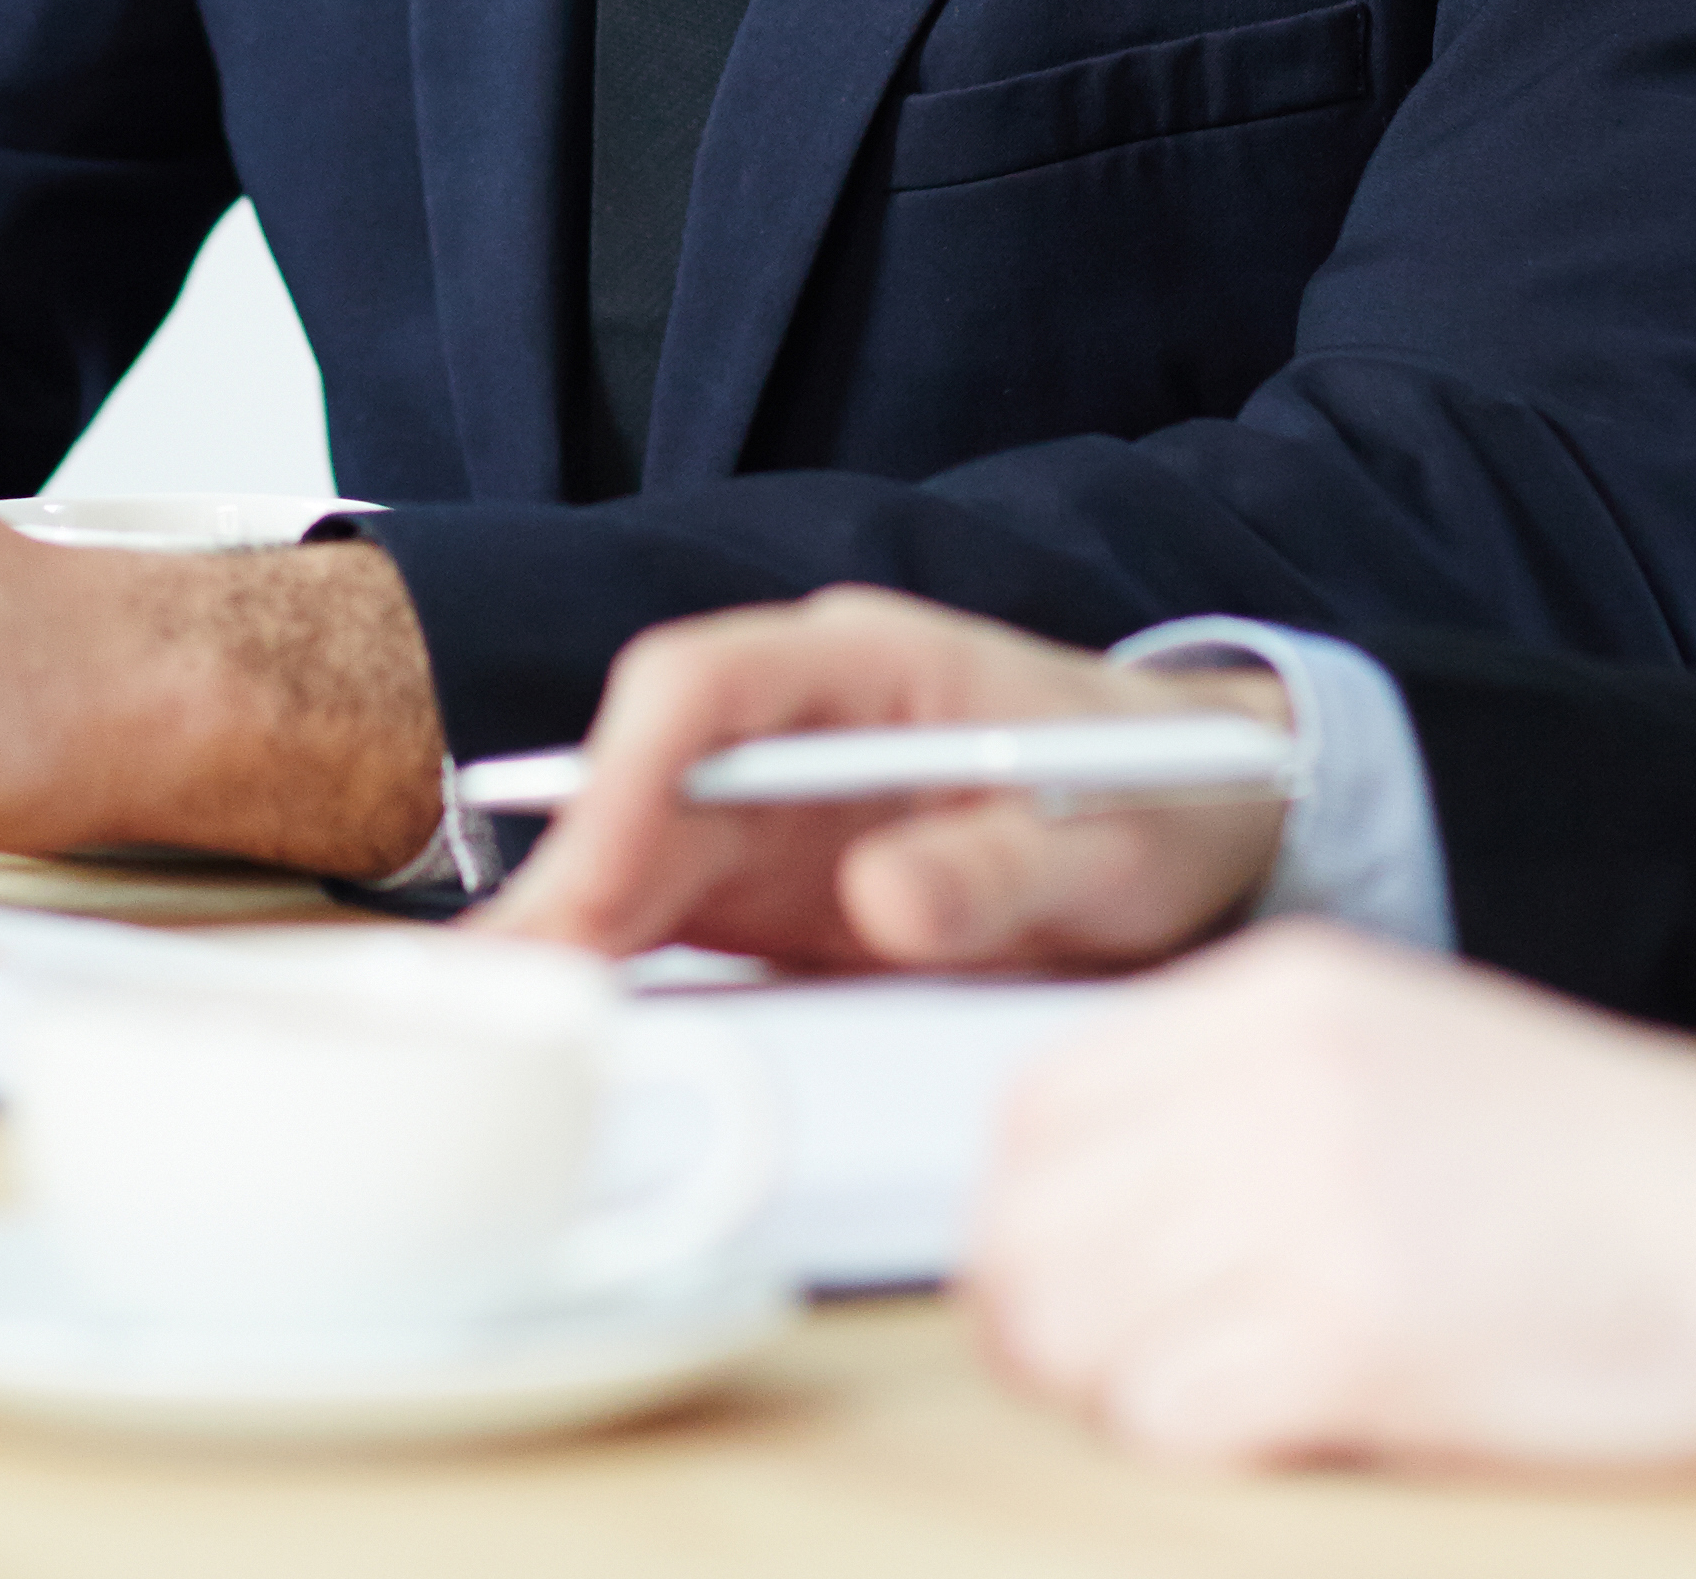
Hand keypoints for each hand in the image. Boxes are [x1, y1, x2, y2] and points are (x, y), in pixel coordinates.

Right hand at [471, 586, 1291, 972]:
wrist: (1206, 812)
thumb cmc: (1155, 797)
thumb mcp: (1106, 838)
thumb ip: (996, 866)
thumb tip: (882, 902)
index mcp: (861, 663)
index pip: (699, 687)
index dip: (628, 776)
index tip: (596, 879)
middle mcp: (789, 721)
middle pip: (638, 783)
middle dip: (566, 884)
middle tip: (501, 998)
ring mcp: (772, 802)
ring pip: (632, 854)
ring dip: (566, 937)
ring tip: (489, 1031)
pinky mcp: (773, 880)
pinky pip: (667, 915)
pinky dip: (610, 968)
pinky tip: (552, 1029)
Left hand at [966, 923, 1695, 1471]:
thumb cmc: (1633, 1178)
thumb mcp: (1413, 1055)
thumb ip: (1249, 1095)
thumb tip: (1091, 1206)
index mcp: (1279, 994)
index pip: (1034, 1107)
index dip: (1028, 1217)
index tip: (1071, 1282)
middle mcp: (1270, 1077)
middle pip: (1027, 1223)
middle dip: (1048, 1321)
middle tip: (1128, 1375)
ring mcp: (1308, 1201)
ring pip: (1069, 1327)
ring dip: (1116, 1391)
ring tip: (1211, 1403)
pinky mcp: (1354, 1335)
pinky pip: (1164, 1415)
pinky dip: (1192, 1445)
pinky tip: (1280, 1432)